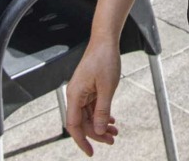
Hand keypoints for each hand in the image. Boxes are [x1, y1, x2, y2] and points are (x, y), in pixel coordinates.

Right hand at [65, 41, 120, 155]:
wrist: (105, 40)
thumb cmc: (105, 59)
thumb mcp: (107, 87)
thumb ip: (102, 110)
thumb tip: (99, 131)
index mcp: (75, 95)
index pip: (74, 125)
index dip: (81, 140)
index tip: (91, 152)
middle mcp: (76, 95)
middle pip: (83, 122)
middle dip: (97, 133)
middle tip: (112, 140)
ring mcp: (82, 91)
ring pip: (89, 115)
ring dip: (101, 124)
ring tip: (115, 132)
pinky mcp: (89, 87)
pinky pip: (93, 106)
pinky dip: (102, 114)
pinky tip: (111, 120)